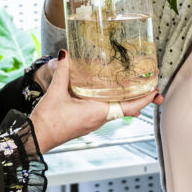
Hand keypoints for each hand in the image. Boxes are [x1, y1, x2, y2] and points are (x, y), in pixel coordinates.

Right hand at [29, 51, 162, 152]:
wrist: (36, 138)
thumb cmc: (48, 120)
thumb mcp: (56, 92)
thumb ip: (64, 71)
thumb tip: (66, 54)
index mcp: (97, 113)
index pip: (129, 107)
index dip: (144, 98)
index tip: (156, 90)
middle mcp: (99, 119)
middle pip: (127, 108)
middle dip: (141, 98)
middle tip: (153, 86)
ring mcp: (94, 123)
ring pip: (117, 110)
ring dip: (128, 100)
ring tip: (137, 87)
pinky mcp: (87, 123)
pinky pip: (107, 112)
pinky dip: (114, 102)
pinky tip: (112, 94)